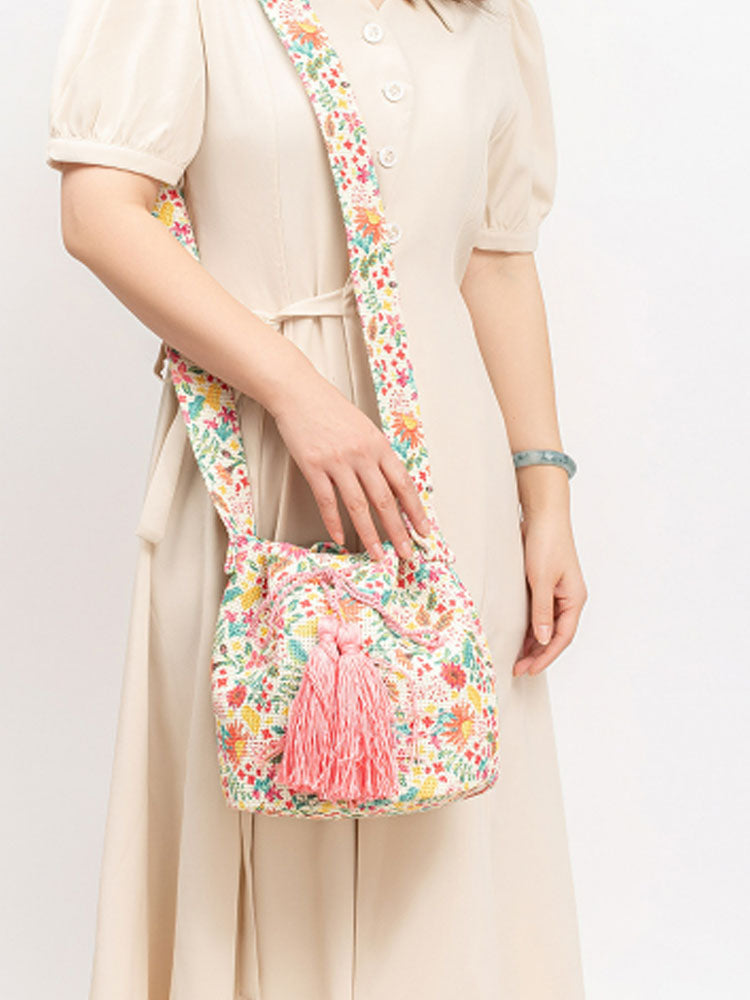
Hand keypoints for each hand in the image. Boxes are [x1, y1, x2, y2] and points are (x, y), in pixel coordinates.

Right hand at [270, 366, 431, 560]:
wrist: (299, 392)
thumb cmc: (331, 410)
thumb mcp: (365, 428)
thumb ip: (378, 455)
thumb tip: (391, 485)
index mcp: (379, 445)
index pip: (404, 484)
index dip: (415, 510)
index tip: (424, 531)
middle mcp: (362, 454)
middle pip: (384, 500)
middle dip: (398, 531)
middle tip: (406, 553)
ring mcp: (337, 461)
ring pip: (358, 505)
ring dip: (369, 534)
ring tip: (377, 555)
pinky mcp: (313, 466)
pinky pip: (327, 500)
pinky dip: (334, 522)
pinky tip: (340, 538)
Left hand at [513, 508, 587, 676]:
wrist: (543, 516)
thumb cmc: (546, 543)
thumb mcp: (541, 580)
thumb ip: (542, 611)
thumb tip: (542, 639)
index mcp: (574, 599)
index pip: (562, 637)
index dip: (546, 656)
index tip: (530, 670)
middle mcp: (569, 599)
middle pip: (555, 635)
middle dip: (538, 654)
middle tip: (518, 669)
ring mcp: (558, 593)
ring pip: (547, 626)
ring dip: (533, 643)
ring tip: (516, 658)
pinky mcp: (546, 586)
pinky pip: (540, 614)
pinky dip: (530, 627)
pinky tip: (518, 637)